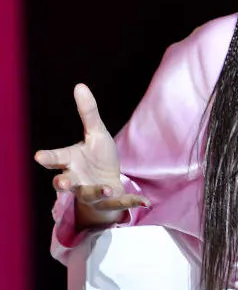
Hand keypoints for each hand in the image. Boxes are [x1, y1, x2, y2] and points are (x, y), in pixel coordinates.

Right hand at [34, 84, 148, 224]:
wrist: (108, 185)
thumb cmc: (97, 157)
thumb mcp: (96, 133)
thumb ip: (88, 113)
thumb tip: (80, 86)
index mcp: (70, 161)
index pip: (56, 158)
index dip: (48, 157)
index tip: (39, 156)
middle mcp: (75, 179)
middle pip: (64, 182)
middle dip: (62, 183)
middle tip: (62, 182)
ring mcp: (90, 192)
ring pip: (89, 194)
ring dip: (97, 191)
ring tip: (108, 189)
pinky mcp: (108, 202)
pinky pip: (119, 203)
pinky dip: (131, 202)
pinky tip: (146, 201)